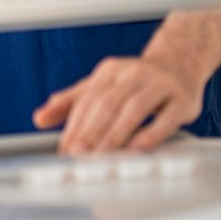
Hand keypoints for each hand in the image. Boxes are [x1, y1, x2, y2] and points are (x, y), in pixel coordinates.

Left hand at [32, 55, 202, 153]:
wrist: (179, 64)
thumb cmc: (135, 81)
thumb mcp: (100, 84)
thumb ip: (70, 102)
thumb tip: (39, 118)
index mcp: (108, 71)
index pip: (86, 101)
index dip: (74, 126)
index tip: (65, 149)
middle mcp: (131, 74)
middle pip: (106, 104)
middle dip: (90, 131)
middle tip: (79, 154)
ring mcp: (158, 84)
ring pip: (133, 110)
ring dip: (115, 134)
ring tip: (102, 155)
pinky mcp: (181, 99)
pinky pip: (164, 118)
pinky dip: (149, 134)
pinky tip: (136, 149)